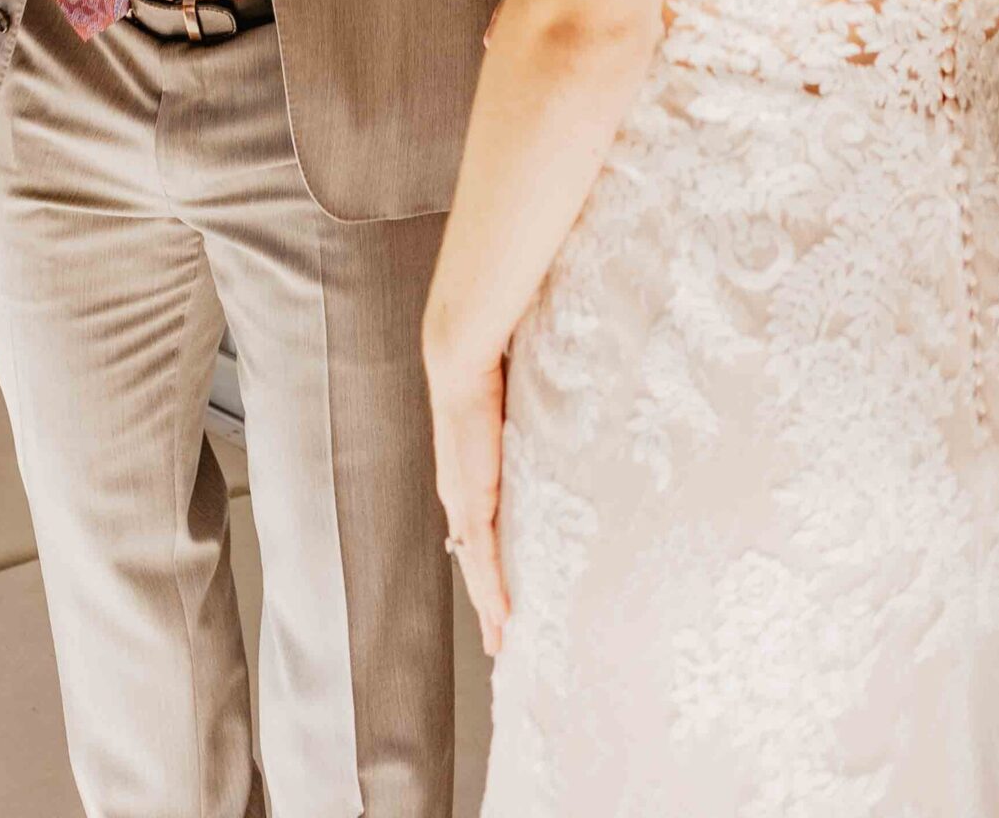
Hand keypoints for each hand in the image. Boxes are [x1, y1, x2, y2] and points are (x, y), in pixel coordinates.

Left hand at [426, 351, 509, 656]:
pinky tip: (503, 615)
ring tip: (502, 641)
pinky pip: (483, 556)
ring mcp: (462, 500)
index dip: (488, 568)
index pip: (478, 534)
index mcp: (466, 477)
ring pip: (476, 568)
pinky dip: (493, 589)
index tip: (500, 596)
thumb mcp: (508, 414)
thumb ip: (518, 431)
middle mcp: (459, 495)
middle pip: (474, 561)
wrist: (459, 358)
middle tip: (501, 640)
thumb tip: (540, 422)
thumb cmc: (487, 373)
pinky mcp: (472, 498)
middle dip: (487, 601)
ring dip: (490, 605)